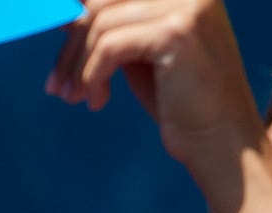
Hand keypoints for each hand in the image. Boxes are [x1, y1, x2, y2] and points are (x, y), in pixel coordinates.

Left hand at [46, 0, 263, 171]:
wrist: (220, 141)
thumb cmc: (179, 101)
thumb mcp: (137, 54)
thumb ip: (109, 27)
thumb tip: (63, 13)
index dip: (75, 12)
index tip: (51, 38)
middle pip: (101, 2)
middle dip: (70, 45)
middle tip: (57, 86)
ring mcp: (186, 5)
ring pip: (101, 24)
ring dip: (78, 66)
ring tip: (74, 97)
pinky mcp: (177, 32)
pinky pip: (111, 47)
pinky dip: (93, 76)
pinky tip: (96, 102)